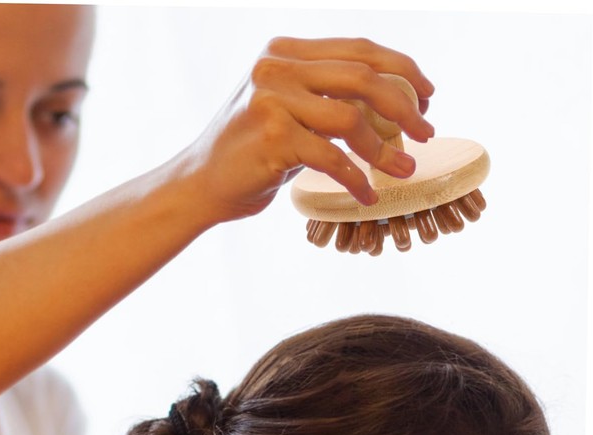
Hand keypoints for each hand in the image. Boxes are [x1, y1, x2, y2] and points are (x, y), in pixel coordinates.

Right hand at [184, 36, 434, 221]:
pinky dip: (356, 178)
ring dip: (385, 147)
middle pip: (363, 75)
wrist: (199, 185)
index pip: (358, 49)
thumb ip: (322, 99)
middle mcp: (277, 67)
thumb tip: (388, 107)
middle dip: (404, 105)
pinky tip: (367, 194)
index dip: (401, 69)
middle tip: (425, 132)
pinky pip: (331, 157)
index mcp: (284, 52)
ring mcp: (272, 99)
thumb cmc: (247, 155)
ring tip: (403, 169)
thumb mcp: (284, 112)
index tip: (426, 95)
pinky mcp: (272, 136)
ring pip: (351, 116)